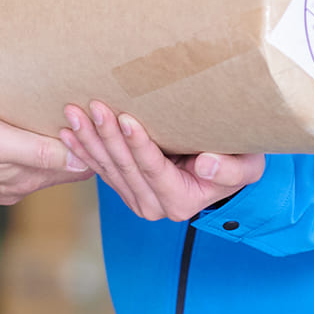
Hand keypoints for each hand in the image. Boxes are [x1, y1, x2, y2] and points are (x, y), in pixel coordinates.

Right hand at [0, 104, 93, 204]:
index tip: (106, 123)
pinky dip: (39, 150)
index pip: (79, 168)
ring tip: (73, 122)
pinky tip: (35, 134)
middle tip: (98, 118)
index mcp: (27, 178)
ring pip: (45, 166)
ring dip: (60, 148)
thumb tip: (82, 161)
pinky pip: (24, 163)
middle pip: (65, 169)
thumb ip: (39, 153)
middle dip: (82, 148)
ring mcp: (1, 182)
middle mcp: (19, 185)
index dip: (95, 147)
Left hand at [59, 101, 263, 221]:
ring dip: (88, 139)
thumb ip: (229, 170)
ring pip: (107, 168)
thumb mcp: (245, 166)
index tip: (125, 117)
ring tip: (73, 113)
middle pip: (124, 167)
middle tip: (92, 107)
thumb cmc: (236, 161)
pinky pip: (99, 169)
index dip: (138, 144)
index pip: (153, 168)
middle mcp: (154, 206)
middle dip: (106, 136)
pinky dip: (83, 148)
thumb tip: (206, 164)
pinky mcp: (124, 188)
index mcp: (180, 202)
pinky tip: (67, 131)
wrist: (225, 168)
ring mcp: (136, 199)